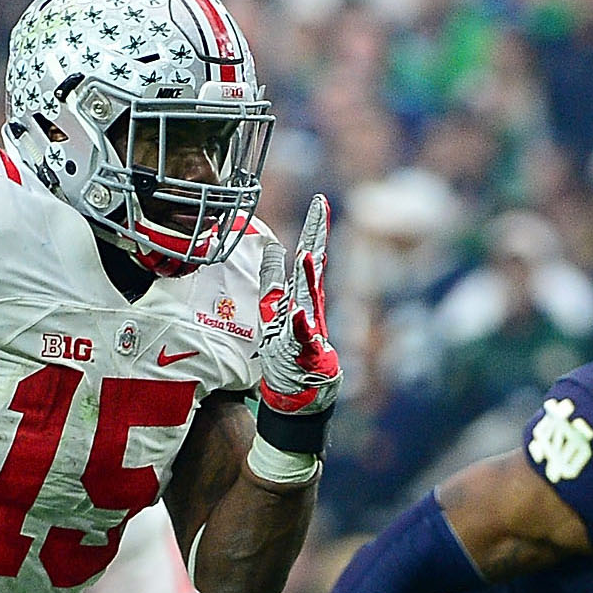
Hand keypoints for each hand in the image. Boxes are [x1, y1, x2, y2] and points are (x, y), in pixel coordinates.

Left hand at [254, 196, 338, 422]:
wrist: (299, 390)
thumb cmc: (289, 349)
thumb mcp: (277, 307)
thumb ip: (273, 278)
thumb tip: (270, 247)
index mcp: (304, 295)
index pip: (310, 256)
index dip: (315, 229)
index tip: (321, 202)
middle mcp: (310, 306)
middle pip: (314, 267)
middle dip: (317, 239)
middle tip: (322, 210)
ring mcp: (310, 328)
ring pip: (308, 299)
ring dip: (307, 277)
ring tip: (306, 254)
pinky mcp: (305, 352)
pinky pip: (303, 338)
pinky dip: (301, 325)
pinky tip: (298, 313)